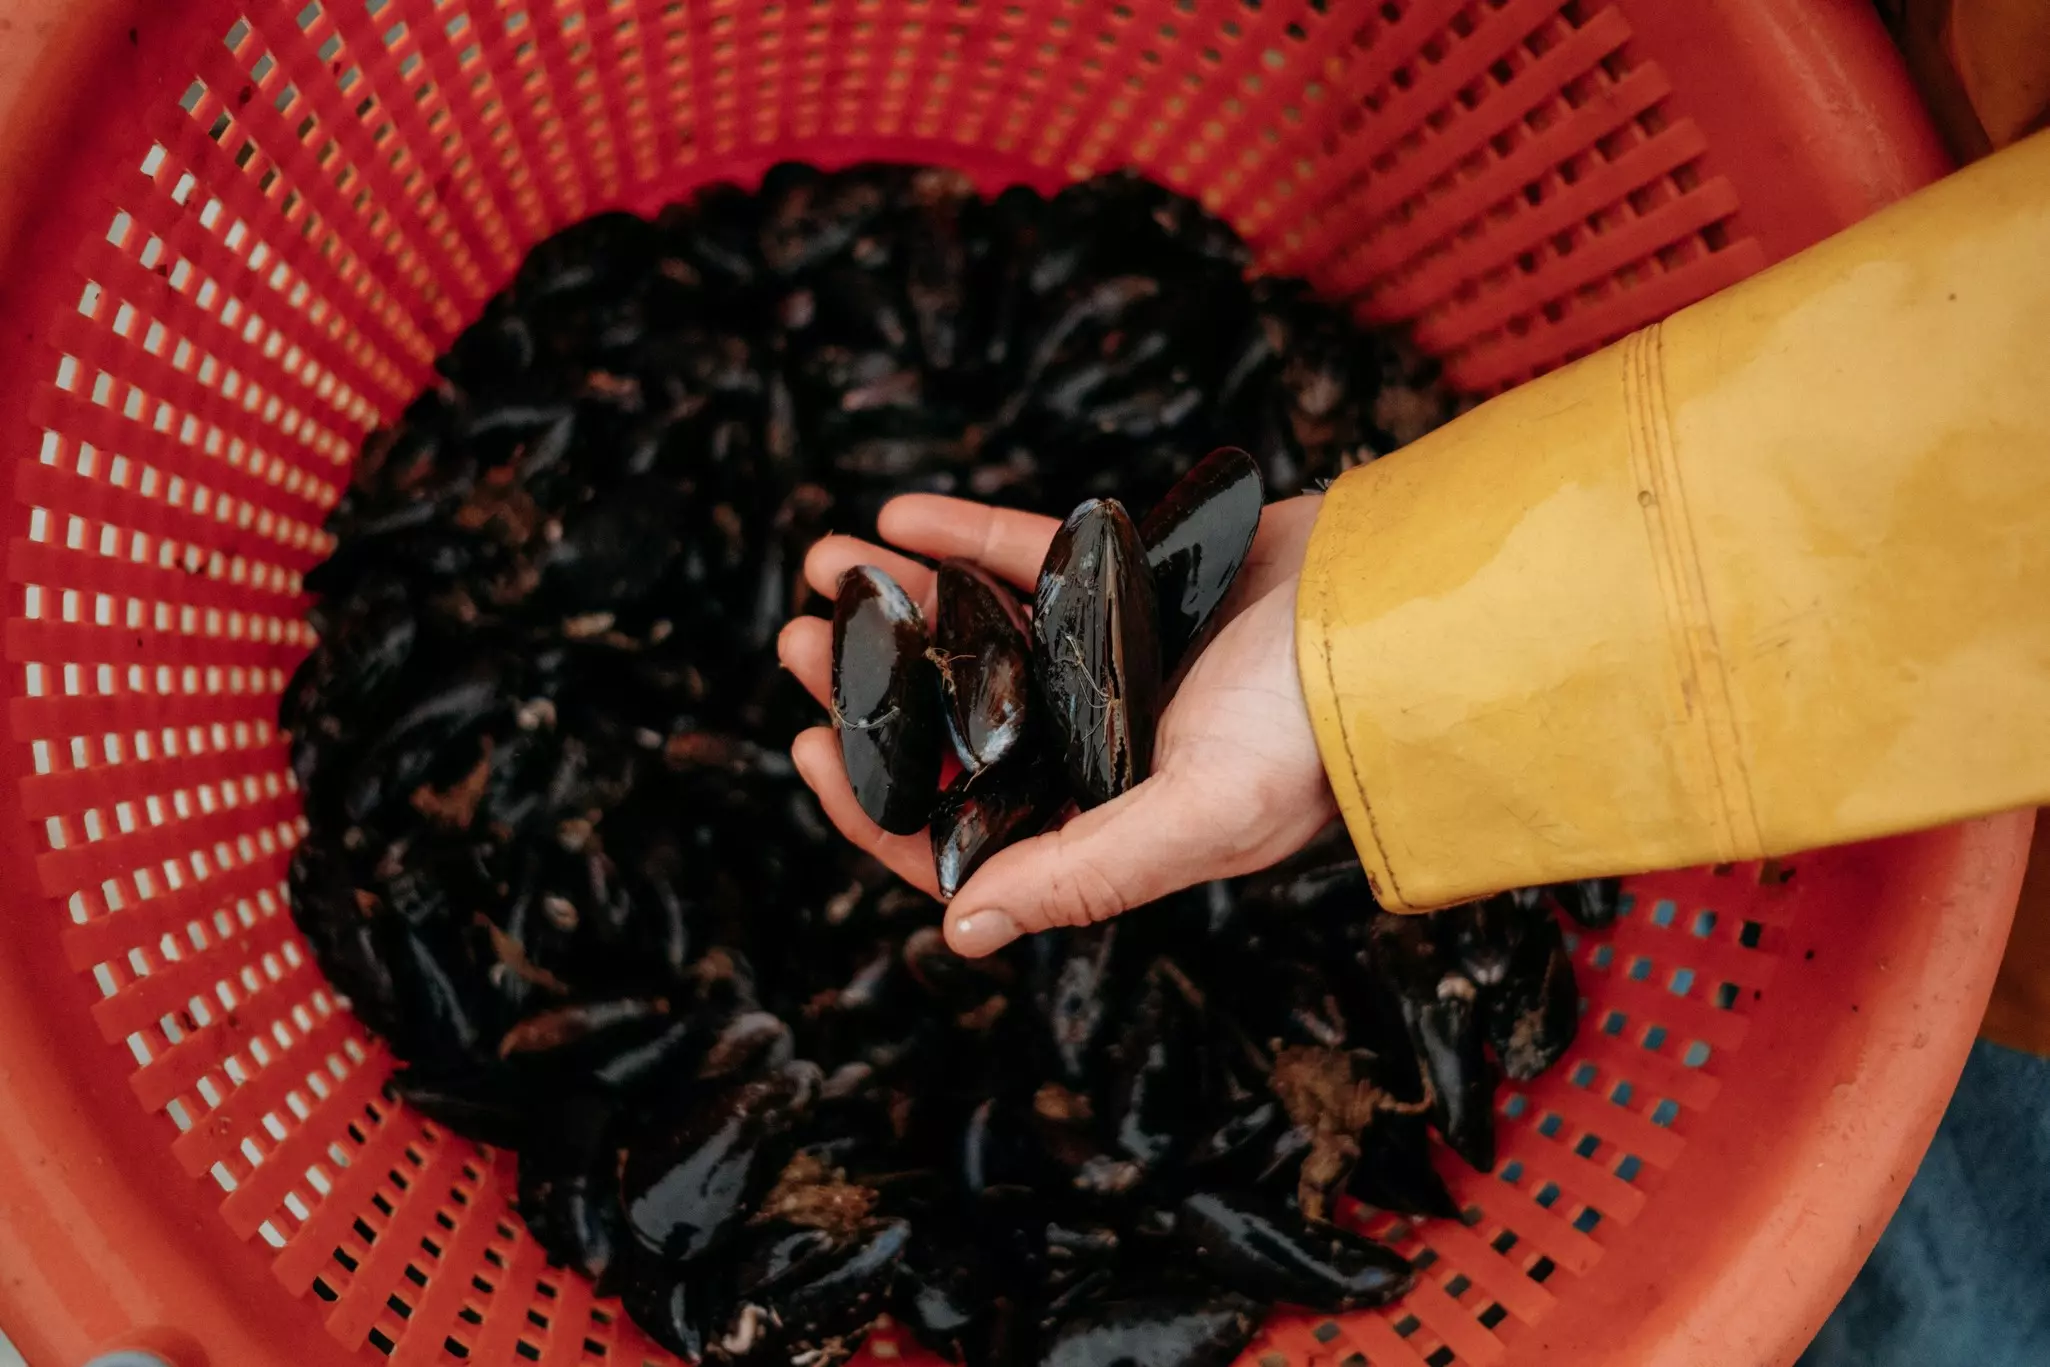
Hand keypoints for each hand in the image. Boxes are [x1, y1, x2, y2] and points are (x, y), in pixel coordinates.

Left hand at [776, 492, 1336, 955]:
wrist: (1411, 611)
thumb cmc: (1321, 733)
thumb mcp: (1203, 816)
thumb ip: (1085, 872)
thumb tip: (958, 930)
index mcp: (1105, 821)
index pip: (963, 831)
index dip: (874, 798)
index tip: (804, 745)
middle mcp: (1097, 747)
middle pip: (955, 724)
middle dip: (870, 684)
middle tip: (801, 638)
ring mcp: (1109, 660)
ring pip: (979, 634)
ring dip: (901, 600)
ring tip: (827, 559)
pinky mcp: (1131, 580)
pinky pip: (1033, 558)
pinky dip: (967, 537)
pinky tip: (901, 514)